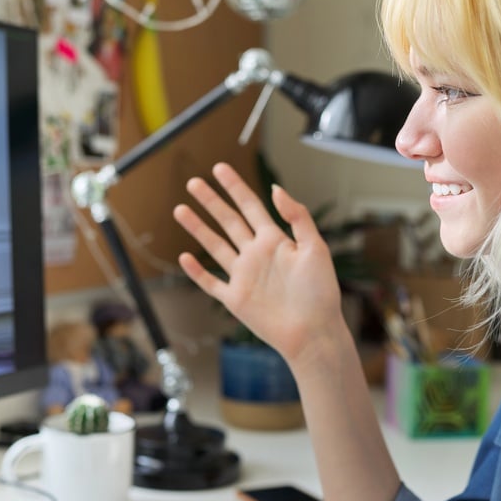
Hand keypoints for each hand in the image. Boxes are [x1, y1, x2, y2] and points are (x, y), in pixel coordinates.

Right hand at [174, 163, 342, 364]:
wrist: (314, 333)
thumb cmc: (321, 293)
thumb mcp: (315, 247)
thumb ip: (297, 217)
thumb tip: (275, 189)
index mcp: (275, 240)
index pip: (250, 206)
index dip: (235, 186)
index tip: (220, 168)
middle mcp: (256, 254)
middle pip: (228, 221)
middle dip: (211, 201)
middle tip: (194, 182)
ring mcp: (244, 276)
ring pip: (215, 246)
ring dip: (198, 228)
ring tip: (180, 210)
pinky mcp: (236, 300)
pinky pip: (211, 282)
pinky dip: (197, 271)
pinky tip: (184, 257)